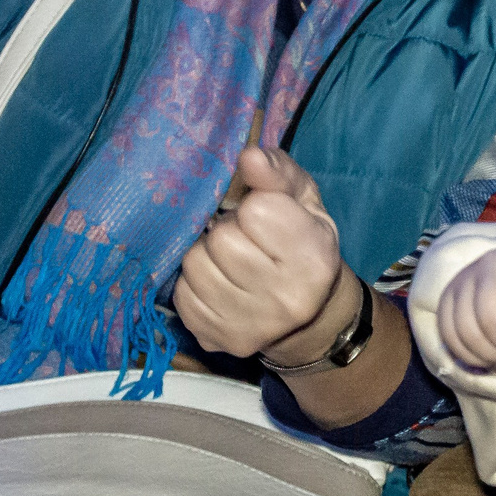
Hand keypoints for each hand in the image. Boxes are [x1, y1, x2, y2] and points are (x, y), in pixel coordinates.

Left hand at [175, 147, 347, 358]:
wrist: (308, 313)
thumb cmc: (301, 240)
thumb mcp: (302, 199)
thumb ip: (278, 172)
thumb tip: (248, 155)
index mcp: (313, 258)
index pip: (257, 212)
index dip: (255, 206)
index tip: (265, 216)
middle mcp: (285, 300)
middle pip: (221, 241)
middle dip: (227, 231)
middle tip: (245, 239)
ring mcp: (250, 326)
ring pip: (194, 266)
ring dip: (206, 256)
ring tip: (229, 260)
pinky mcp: (217, 340)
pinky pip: (182, 295)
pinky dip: (194, 283)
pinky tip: (218, 282)